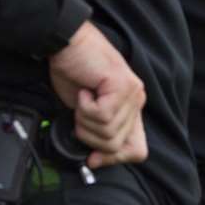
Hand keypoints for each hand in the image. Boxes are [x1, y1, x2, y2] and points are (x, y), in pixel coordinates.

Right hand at [46, 21, 148, 168]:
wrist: (66, 43)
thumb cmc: (74, 73)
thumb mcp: (86, 111)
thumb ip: (98, 132)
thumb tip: (96, 161)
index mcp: (131, 108)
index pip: (137, 150)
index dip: (113, 158)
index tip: (92, 158)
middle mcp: (137, 100)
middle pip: (115, 145)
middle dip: (89, 134)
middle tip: (82, 111)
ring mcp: (132, 93)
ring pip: (108, 132)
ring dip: (84, 119)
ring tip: (84, 98)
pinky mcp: (122, 86)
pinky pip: (101, 116)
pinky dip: (84, 107)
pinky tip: (85, 90)